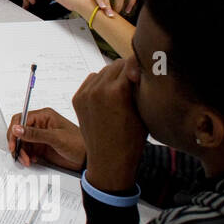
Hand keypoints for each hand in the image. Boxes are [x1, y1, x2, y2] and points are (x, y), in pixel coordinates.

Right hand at [7, 107, 86, 169]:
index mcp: (44, 116)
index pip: (21, 119)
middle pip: (18, 131)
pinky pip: (27, 150)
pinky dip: (26, 156)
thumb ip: (35, 134)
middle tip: (17, 153)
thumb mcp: (56, 138)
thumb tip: (18, 129)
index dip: (14, 131)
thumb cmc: (79, 144)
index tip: (14, 142)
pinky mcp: (40, 147)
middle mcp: (40, 125)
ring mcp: (40, 136)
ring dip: (21, 152)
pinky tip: (31, 160)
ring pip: (21, 142)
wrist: (87, 159)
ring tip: (27, 160)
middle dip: (17, 143)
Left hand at [72, 58, 147, 192]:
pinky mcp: (78, 98)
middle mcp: (98, 89)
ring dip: (114, 76)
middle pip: (117, 65)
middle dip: (127, 70)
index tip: (145, 74)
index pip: (131, 63)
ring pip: (103, 71)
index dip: (140, 67)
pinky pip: (92, 80)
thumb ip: (140, 87)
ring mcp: (85, 94)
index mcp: (117, 91)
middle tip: (136, 81)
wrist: (109, 160)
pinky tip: (109, 95)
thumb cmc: (131, 140)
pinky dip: (101, 83)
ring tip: (123, 90)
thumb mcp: (143, 111)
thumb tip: (140, 70)